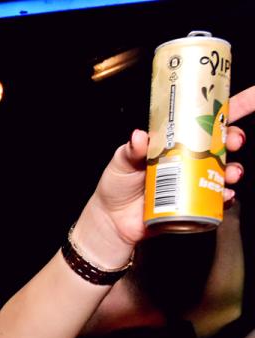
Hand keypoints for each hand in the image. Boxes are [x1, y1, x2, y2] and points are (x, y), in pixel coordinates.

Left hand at [75, 98, 247, 266]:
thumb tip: (139, 136)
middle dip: (236, 137)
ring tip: (231, 173)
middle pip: (223, 142)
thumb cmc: (117, 185)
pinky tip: (225, 196)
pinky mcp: (195, 203)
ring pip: (226, 170)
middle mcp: (191, 158)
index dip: (233, 106)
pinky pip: (217, 199)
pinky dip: (225, 197)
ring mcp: (195, 180)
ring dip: (235, 169)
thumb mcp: (121, 162)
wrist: (112, 220)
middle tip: (234, 141)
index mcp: (177, 141)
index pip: (207, 119)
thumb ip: (131, 150)